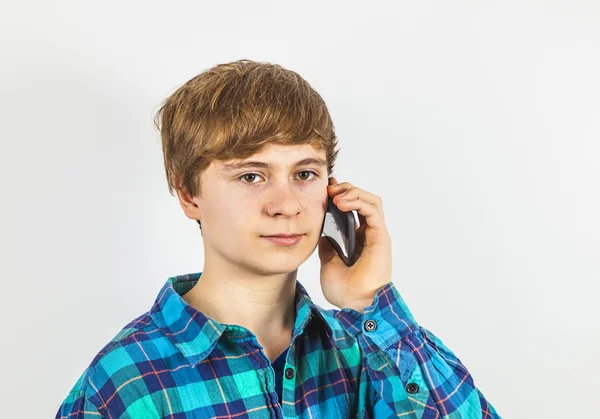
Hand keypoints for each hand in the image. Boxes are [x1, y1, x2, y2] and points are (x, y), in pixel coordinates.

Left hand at [317, 176, 391, 312]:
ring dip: (353, 191)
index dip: (340, 196)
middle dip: (345, 189)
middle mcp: (369, 234)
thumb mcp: (327, 261)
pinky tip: (341, 203)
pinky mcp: (380, 236)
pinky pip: (372, 210)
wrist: (355, 305)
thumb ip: (327, 244)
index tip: (324, 191)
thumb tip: (320, 229)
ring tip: (335, 194)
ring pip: (370, 200)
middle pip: (362, 200)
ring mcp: (376, 234)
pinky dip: (358, 201)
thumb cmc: (344, 290)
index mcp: (357, 240)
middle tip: (328, 188)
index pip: (352, 209)